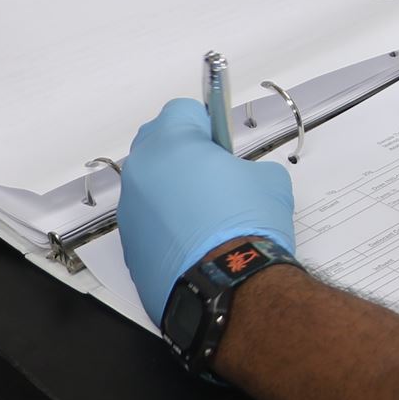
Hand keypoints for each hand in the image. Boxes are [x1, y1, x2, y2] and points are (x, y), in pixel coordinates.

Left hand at [115, 98, 296, 326]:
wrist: (230, 288)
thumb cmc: (245, 232)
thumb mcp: (269, 180)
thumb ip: (244, 165)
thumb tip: (238, 176)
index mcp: (172, 142)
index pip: (183, 110)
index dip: (207, 124)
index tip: (220, 142)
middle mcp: (143, 171)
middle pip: (158, 144)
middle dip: (183, 154)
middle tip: (214, 176)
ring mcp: (131, 210)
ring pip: (150, 186)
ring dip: (172, 192)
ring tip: (206, 216)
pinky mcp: (130, 245)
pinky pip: (148, 222)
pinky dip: (166, 226)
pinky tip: (195, 241)